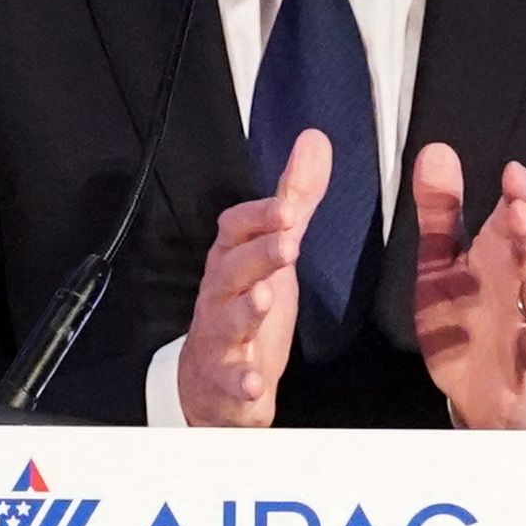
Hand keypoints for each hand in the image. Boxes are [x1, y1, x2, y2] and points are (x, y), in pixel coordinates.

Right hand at [177, 130, 332, 427]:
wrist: (212, 382)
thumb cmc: (247, 309)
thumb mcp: (276, 250)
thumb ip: (296, 200)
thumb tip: (314, 142)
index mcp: (233, 260)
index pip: (236, 228)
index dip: (260, 216)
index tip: (288, 206)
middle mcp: (221, 294)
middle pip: (232, 269)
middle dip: (258, 255)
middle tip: (287, 244)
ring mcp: (221, 336)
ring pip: (227, 319)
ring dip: (245, 309)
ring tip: (264, 299)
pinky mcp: (225, 379)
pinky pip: (229, 379)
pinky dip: (239, 381)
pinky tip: (253, 383)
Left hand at [410, 143, 525, 429]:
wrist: (475, 390)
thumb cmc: (464, 317)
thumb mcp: (440, 263)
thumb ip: (440, 213)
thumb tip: (435, 150)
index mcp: (498, 256)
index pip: (517, 217)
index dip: (520, 195)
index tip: (514, 173)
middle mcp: (519, 284)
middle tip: (521, 208)